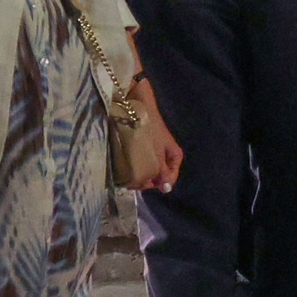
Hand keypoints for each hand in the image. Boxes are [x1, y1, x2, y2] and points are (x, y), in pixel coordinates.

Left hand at [124, 77, 184, 191]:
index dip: (154, 185)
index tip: (139, 184)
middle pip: (156, 176)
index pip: (168, 180)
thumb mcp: (156, 154)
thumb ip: (160, 173)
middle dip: (144, 180)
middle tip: (129, 178)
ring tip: (123, 171)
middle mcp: (165, 156)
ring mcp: (154, 151)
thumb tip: (166, 190)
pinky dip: (131, 165)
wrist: (137, 107)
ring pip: (147, 170)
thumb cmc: (148, 131)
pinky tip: (122, 165)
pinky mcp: (142, 147)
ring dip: (136, 173)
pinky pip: (139, 162)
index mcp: (174, 157)